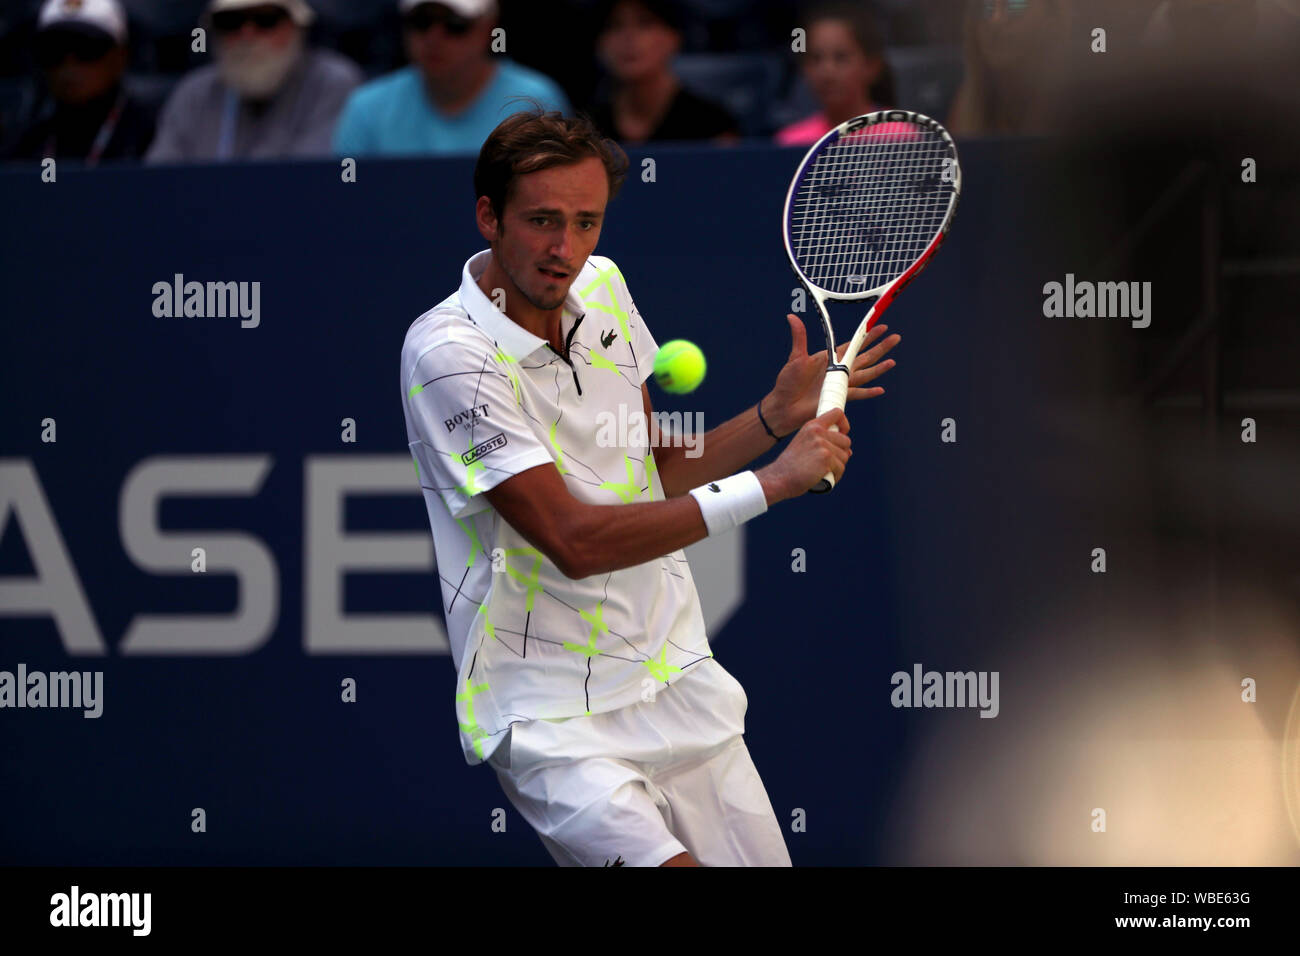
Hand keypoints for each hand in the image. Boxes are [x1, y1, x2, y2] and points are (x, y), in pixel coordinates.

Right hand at [757, 407, 851, 501]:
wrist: (779, 478)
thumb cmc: (791, 465)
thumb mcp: (804, 445)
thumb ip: (824, 443)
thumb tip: (849, 451)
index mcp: (812, 426)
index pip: (837, 413)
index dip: (844, 425)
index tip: (841, 436)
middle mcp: (818, 432)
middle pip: (846, 440)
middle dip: (840, 454)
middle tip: (826, 463)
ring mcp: (822, 445)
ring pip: (845, 456)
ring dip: (837, 467)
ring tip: (822, 472)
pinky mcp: (826, 459)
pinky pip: (841, 468)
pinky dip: (836, 476)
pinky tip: (824, 478)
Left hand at [762, 313, 900, 436]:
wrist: (785, 406)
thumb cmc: (788, 382)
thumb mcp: (796, 357)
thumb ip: (799, 337)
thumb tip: (792, 316)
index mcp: (830, 358)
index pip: (853, 344)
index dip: (867, 336)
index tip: (881, 327)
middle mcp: (838, 370)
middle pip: (865, 357)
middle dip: (881, 347)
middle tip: (896, 338)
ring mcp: (840, 384)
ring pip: (865, 374)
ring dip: (879, 368)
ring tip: (892, 362)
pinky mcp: (839, 397)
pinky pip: (857, 394)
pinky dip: (868, 392)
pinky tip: (880, 389)